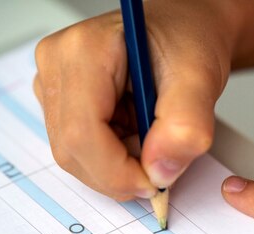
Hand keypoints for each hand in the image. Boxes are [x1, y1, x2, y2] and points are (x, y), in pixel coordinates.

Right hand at [33, 0, 236, 199]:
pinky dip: (111, 158)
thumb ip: (185, 126)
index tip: (155, 184)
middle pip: (72, 150)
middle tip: (160, 165)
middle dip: (119, 173)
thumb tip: (158, 172)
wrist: (183, 30)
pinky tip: (134, 135)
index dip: (117, 172)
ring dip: (116, 166)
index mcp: (83, 51)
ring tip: (149, 138)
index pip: (81, 134)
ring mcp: (52, 84)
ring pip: (73, 156)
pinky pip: (78, 150)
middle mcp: (56, 65)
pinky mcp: (59, 102)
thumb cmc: (187, 40)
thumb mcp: (200, 77)